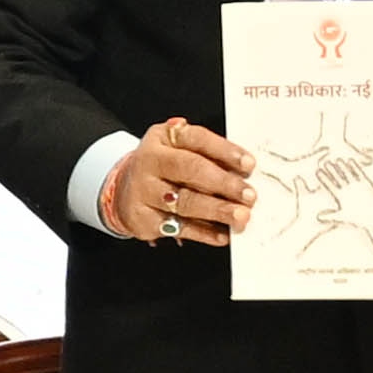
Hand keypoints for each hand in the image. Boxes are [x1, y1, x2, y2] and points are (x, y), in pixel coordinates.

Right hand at [101, 116, 255, 245]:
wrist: (124, 190)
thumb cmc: (162, 168)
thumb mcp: (177, 149)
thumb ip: (206, 155)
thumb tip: (242, 172)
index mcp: (162, 138)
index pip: (196, 139)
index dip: (225, 151)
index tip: (248, 164)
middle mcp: (149, 161)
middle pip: (190, 169)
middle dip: (224, 183)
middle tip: (249, 195)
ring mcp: (144, 191)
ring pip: (186, 201)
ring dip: (217, 210)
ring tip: (240, 216)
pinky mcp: (144, 219)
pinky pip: (180, 227)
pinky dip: (204, 233)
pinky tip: (222, 234)